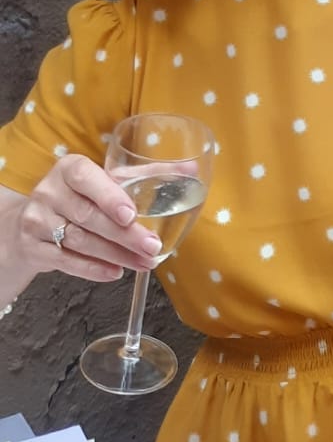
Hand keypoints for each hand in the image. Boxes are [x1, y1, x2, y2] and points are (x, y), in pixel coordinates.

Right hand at [13, 153, 161, 282]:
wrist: (31, 220)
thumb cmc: (82, 196)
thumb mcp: (107, 179)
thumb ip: (148, 174)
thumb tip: (192, 169)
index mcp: (69, 168)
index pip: (85, 177)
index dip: (108, 196)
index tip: (131, 214)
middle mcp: (49, 191)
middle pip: (88, 216)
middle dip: (124, 235)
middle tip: (152, 248)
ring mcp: (37, 220)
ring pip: (80, 241)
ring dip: (115, 255)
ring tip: (144, 263)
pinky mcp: (33, 247)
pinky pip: (66, 261)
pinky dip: (92, 269)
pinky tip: (115, 272)